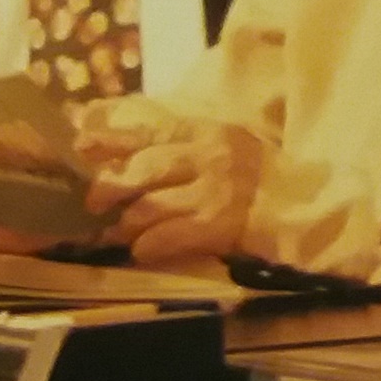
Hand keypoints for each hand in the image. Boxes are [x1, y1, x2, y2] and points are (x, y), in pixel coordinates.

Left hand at [77, 99, 265, 265]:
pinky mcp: (219, 225)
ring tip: (117, 233)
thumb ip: (172, 141)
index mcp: (204, 131)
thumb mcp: (216, 143)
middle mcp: (208, 156)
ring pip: (151, 205)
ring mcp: (214, 192)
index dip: (110, 138)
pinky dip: (148, 245)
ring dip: (126, 223)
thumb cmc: (252, 174)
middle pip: (144, 167)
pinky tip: (141, 251)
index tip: (80, 146)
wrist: (300, 204)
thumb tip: (111, 139)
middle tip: (93, 202)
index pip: (148, 130)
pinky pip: (170, 236)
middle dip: (111, 186)